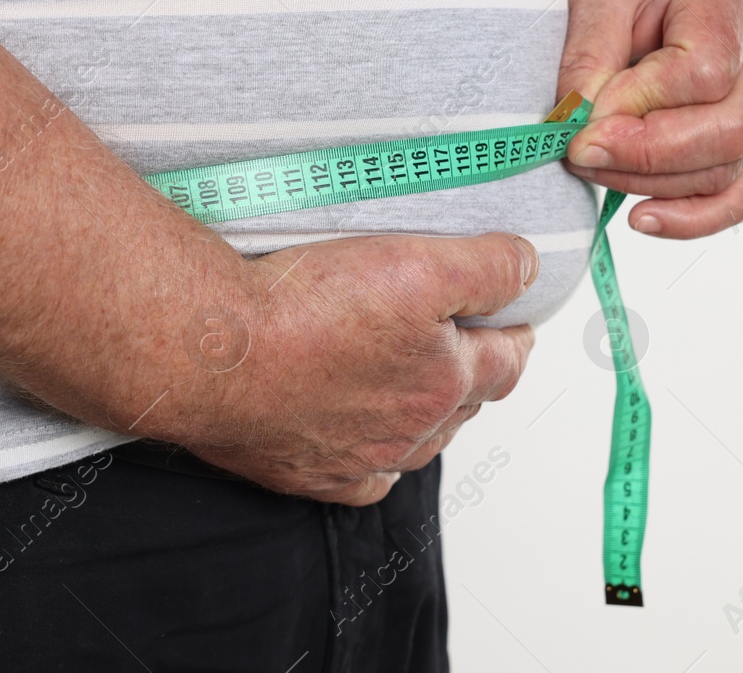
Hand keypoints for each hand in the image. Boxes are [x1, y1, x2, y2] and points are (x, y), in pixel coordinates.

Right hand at [152, 232, 539, 504]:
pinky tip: (368, 441)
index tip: (516, 320)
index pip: (508, 361)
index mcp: (445, 382)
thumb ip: (488, 267)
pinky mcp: (307, 472)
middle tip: (465, 340)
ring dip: (427, 413)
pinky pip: (362, 480)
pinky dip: (375, 461)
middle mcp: (410, 432)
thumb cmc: (304, 308)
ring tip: (418, 382)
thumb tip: (529, 269)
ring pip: (417, 443)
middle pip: (465, 404)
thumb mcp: (419, 262)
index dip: (517, 334)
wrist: (213, 354)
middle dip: (473, 371)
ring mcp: (358, 459)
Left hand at [558, 0, 742, 238]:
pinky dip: (691, 218)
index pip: (703, 73)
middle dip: (646, 154)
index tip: (584, 116)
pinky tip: (641, 218)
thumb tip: (581, 119)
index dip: (640, 104)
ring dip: (651, 183)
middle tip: (580, 152)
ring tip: (591, 167)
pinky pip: (738, 196)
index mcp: (730, 1)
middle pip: (728, 133)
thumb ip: (590, 49)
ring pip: (729, 172)